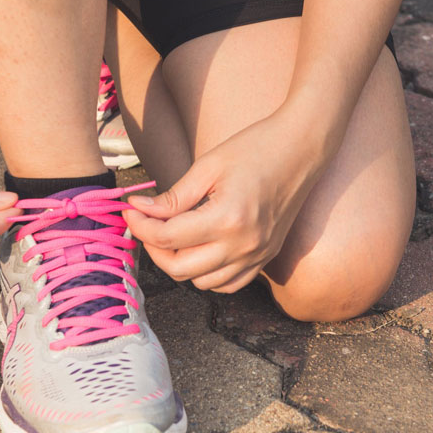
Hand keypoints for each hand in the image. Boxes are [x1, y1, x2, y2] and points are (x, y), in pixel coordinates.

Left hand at [124, 106, 329, 293]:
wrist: (302, 148)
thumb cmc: (255, 148)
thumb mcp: (208, 167)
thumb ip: (173, 197)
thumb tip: (139, 209)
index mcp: (227, 219)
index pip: (168, 238)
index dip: (140, 225)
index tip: (130, 210)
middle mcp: (244, 245)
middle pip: (180, 268)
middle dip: (153, 248)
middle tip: (145, 223)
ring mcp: (257, 256)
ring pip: (202, 282)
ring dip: (178, 263)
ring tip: (171, 234)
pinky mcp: (265, 258)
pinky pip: (227, 284)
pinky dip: (206, 274)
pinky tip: (197, 249)